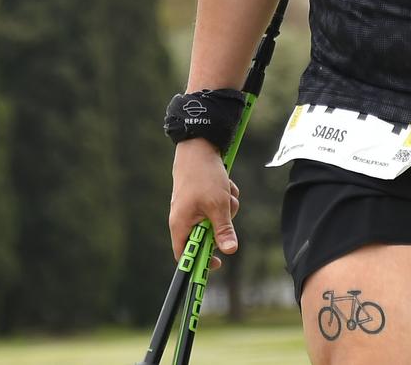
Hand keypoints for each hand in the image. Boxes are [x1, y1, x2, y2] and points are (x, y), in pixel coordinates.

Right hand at [169, 139, 240, 269]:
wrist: (199, 147)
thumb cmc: (204, 177)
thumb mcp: (218, 205)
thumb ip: (223, 230)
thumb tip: (230, 251)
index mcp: (180, 225)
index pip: (185, 255)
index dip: (200, 262)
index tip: (218, 263)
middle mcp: (183, 219)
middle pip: (207, 236)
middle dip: (222, 224)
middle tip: (227, 210)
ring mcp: (192, 208)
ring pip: (216, 219)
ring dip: (227, 207)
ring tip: (226, 191)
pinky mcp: (201, 198)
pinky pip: (218, 207)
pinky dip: (225, 197)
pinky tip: (226, 184)